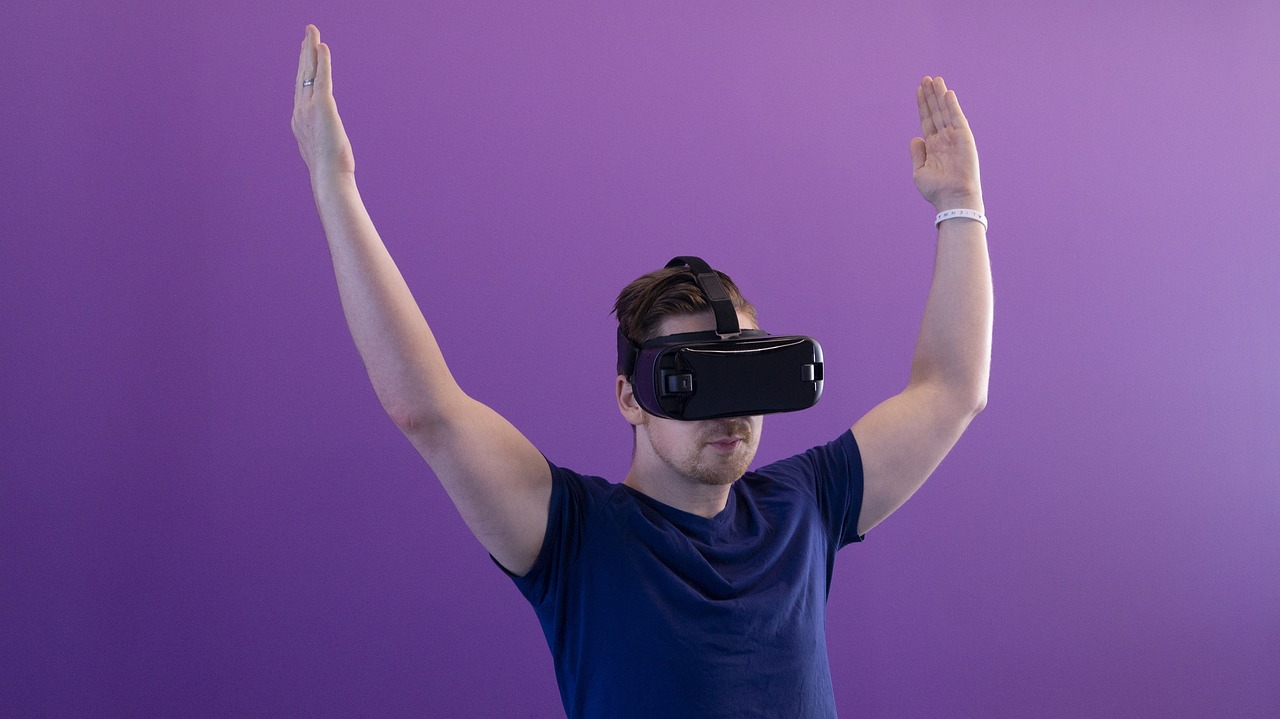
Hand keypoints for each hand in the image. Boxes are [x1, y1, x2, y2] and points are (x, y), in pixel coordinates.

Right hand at [292, 25, 354, 177]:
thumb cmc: (330, 172)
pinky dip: (323, 61)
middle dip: (304, 53)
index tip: (305, 55)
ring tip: (312, 32)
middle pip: (302, 76)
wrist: (328, 178)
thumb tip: (328, 141)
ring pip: (309, 72)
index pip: (301, 89)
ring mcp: (308, 108)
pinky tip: (323, 47)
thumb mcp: (322, 152)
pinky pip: (322, 77)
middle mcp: (299, 111)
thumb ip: (321, 140)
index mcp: (299, 121)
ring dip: (310, 49)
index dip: (303, 70)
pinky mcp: (322, 106)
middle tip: (307, 35)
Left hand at [909, 76, 982, 212]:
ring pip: (946, 111)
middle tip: (925, 78)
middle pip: (936, 112)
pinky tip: (947, 93)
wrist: (953, 198)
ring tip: (934, 79)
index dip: (922, 105)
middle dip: (930, 95)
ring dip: (940, 95)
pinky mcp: (964, 138)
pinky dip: (952, 106)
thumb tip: (915, 137)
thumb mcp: (920, 171)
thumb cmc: (937, 190)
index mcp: (933, 147)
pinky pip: (957, 118)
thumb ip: (917, 154)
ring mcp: (954, 137)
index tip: (918, 90)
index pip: (927, 120)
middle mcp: (944, 139)